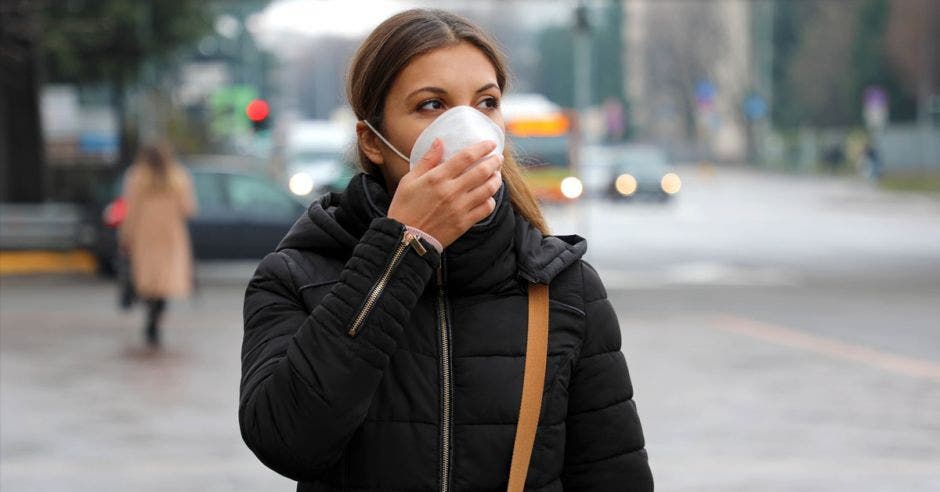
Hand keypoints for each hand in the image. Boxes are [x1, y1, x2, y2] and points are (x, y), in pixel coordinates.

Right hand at [387, 138, 502, 248]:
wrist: (405, 239)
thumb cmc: (404, 207)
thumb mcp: (409, 180)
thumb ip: (427, 160)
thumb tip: (439, 141)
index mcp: (437, 178)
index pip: (466, 157)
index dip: (482, 148)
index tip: (490, 143)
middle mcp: (451, 191)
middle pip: (482, 171)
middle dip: (494, 162)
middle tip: (498, 158)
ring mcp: (460, 208)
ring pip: (488, 190)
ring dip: (496, 180)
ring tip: (496, 175)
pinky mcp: (464, 223)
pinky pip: (486, 209)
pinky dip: (491, 200)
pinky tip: (489, 196)